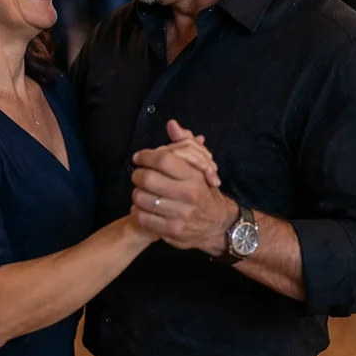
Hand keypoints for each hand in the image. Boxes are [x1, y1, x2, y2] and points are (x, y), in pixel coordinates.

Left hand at [130, 120, 236, 254]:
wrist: (219, 225)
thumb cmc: (204, 191)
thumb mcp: (200, 167)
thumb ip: (185, 144)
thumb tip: (172, 125)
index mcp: (194, 176)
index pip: (163, 160)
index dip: (146, 156)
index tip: (139, 158)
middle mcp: (188, 195)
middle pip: (148, 179)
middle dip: (138, 175)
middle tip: (139, 175)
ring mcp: (180, 214)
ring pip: (142, 198)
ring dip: (136, 193)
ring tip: (141, 191)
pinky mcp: (172, 231)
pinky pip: (142, 217)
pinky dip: (137, 210)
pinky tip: (142, 207)